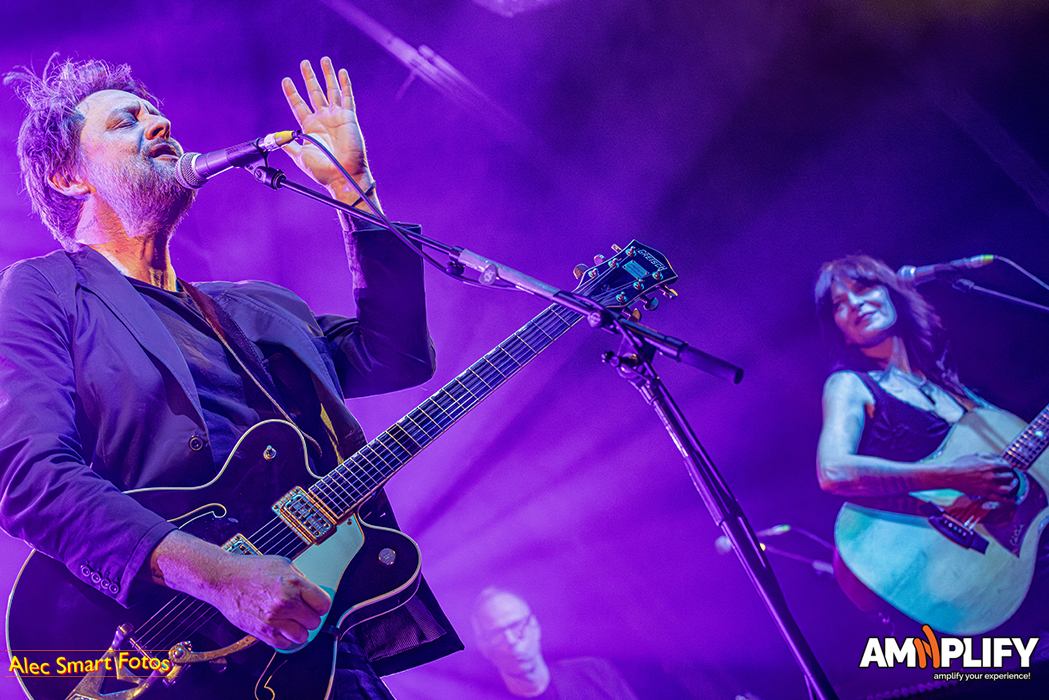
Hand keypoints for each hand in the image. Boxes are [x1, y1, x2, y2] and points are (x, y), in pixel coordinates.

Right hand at [204, 554, 330, 649]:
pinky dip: (284, 638)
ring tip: (291, 621)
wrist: (223, 578)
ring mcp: (274, 618)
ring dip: (298, 630)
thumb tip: (313, 593)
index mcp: (294, 583)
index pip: (323, 604)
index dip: (320, 605)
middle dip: (309, 617)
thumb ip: (300, 579)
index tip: (316, 605)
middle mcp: (285, 602)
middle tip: (301, 612)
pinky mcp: (262, 631)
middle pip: (314, 621)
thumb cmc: (250, 569)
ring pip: (302, 636)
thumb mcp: (282, 564)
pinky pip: (284, 644)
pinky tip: (280, 628)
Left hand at [281, 57, 372, 201]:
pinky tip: (342, 72)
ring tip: (323, 60)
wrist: (342, 176)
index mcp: (309, 128)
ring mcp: (336, 117)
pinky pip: (347, 97)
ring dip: (327, 75)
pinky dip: (345, 84)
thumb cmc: (323, 171)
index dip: (292, 92)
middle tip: (304, 63)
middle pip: (314, 92)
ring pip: (331, 90)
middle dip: (309, 77)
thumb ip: (290, 146)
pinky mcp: (348, 117)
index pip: (299, 104)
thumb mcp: (300, 157)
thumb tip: (278, 139)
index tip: (286, 80)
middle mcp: (322, 119)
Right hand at [939, 453, 1018, 499]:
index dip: (1008, 467)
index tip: (1006, 468)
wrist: (950, 475)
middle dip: (1010, 475)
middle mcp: (992, 476)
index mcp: (990, 465)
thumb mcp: (975, 455)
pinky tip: (1009, 498)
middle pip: (1009, 477)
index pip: (1007, 466)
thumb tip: (997, 458)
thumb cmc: (960, 464)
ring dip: (1010, 486)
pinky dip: (1006, 499)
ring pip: (1008, 488)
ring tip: (1009, 485)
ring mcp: (988, 486)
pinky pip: (999, 498)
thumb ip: (988, 456)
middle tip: (1008, 475)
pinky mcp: (984, 494)